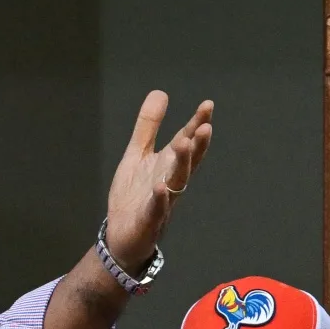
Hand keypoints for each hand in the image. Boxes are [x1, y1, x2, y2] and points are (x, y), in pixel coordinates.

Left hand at [104, 91, 213, 268]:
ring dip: (182, 164)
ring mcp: (162, 202)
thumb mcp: (137, 155)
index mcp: (168, 165)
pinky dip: (160, 198)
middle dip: (198, 144)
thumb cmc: (134, 195)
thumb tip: (160, 92)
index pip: (187, 141)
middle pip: (189, 161)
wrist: (122, 236)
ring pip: (177, 182)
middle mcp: (171, 181)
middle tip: (205, 125)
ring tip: (184, 143)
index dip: (197, 124)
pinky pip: (156, 209)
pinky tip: (160, 187)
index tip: (207, 105)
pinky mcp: (148, 220)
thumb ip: (148, 127)